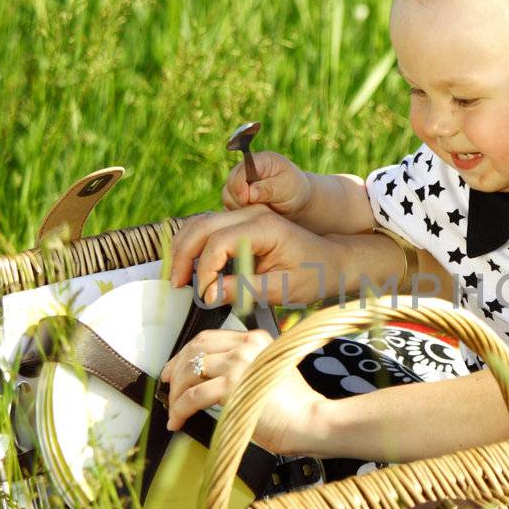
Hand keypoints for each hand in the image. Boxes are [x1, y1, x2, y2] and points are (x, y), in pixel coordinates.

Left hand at [159, 329, 322, 455]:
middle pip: (195, 349)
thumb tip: (211, 383)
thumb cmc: (296, 408)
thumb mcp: (271, 375)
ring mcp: (239, 363)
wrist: (311, 421)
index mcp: (257, 340)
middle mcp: (247, 346)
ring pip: (190, 371)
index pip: (210, 338)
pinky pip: (192, 395)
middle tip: (167, 387)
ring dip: (176, 393)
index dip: (186, 353)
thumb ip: (246, 370)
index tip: (175, 369)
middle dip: (175, 370)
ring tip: (174, 411)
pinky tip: (178, 420)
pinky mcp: (232, 385)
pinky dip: (180, 409)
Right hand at [167, 206, 343, 306]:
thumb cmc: (313, 274)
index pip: (219, 241)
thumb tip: (209, 295)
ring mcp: (245, 215)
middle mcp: (252, 214)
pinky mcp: (241, 224)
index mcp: (265, 226)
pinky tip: (188, 268)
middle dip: (184, 255)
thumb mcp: (283, 288)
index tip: (204, 294)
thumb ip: (246, 290)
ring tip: (178, 278)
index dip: (205, 269)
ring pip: (201, 223)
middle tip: (177, 285)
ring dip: (184, 248)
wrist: (331, 260)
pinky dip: (193, 245)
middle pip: (202, 225)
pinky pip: (209, 228)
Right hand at [221, 151, 313, 219]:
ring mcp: (239, 183)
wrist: (295, 202)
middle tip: (258, 208)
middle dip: (241, 200)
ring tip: (260, 210)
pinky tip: (253, 215)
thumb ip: (269, 189)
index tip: (247, 199)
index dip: (240, 186)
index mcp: (259, 161)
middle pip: (230, 185)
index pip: (240, 171)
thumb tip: (250, 193)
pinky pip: (228, 207)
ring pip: (227, 197)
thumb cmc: (294, 190)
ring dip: (240, 208)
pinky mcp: (235, 197)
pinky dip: (238, 214)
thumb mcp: (287, 188)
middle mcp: (245, 170)